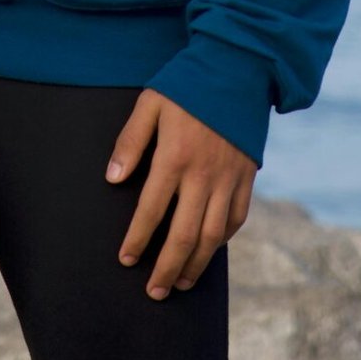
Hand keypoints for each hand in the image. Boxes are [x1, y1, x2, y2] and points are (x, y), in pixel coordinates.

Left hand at [106, 91, 256, 297]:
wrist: (238, 67)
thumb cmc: (187, 84)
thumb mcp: (151, 103)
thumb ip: (131, 141)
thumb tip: (112, 178)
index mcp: (175, 157)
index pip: (152, 210)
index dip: (138, 239)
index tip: (126, 259)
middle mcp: (204, 174)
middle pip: (185, 235)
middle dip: (167, 268)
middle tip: (154, 292)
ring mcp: (230, 178)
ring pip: (214, 236)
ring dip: (196, 264)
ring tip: (180, 283)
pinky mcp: (247, 176)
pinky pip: (237, 218)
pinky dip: (223, 240)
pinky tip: (209, 251)